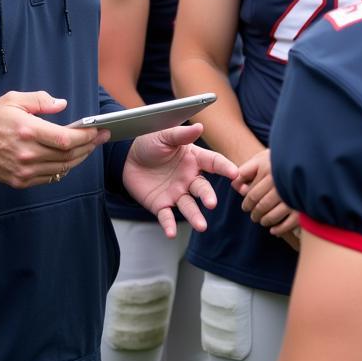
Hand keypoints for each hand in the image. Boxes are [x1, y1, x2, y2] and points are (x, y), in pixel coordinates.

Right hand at [0, 90, 106, 187]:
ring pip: (61, 168)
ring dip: (79, 159)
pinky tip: (68, 159)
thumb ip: (41, 100)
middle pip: (68, 156)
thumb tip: (62, 105)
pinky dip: (63, 169)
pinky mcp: (19, 180)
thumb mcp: (14, 99)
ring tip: (88, 147)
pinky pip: (49, 177)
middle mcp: (27, 153)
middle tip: (100, 138)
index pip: (66, 139)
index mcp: (27, 130)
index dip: (86, 136)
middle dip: (89, 146)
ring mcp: (23, 170)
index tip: (98, 130)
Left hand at [123, 124, 237, 236]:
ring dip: (195, 216)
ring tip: (201, 226)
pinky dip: (169, 225)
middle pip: (202, 188)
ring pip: (189, 206)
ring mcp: (177, 193)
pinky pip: (167, 216)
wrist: (126, 158)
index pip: (213, 163)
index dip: (224, 167)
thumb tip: (200, 127)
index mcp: (193, 159)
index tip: (235, 173)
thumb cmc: (149, 143)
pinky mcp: (162, 205)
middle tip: (211, 203)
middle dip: (208, 196)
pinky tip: (171, 233)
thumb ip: (180, 134)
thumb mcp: (164, 135)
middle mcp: (189, 178)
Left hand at [235, 149, 300, 248]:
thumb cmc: (278, 161)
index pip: (252, 194)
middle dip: (254, 214)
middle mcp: (279, 182)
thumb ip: (245, 171)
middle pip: (261, 206)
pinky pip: (288, 223)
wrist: (306, 160)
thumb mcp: (261, 160)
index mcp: (268, 170)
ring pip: (272, 215)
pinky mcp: (302, 207)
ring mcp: (291, 196)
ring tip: (262, 221)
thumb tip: (234, 185)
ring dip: (265, 221)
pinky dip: (279, 229)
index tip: (245, 207)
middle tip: (253, 216)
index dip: (246, 203)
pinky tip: (273, 230)